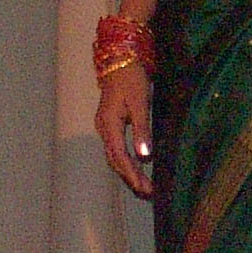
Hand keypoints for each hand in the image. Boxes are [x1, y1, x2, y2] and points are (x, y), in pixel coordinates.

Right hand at [96, 66, 154, 197]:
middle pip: (115, 160)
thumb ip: (142, 131)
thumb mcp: (140, 104)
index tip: (144, 188)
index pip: (119, 156)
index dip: (131, 174)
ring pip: (115, 155)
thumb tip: (144, 157)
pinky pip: (116, 148)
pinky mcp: (111, 123)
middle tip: (147, 192)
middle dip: (130, 177)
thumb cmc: (132, 79)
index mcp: (109, 124)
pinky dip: (126, 160)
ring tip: (143, 186)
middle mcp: (104, 128)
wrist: (120, 60)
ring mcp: (105, 126)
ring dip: (128, 171)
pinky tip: (137, 166)